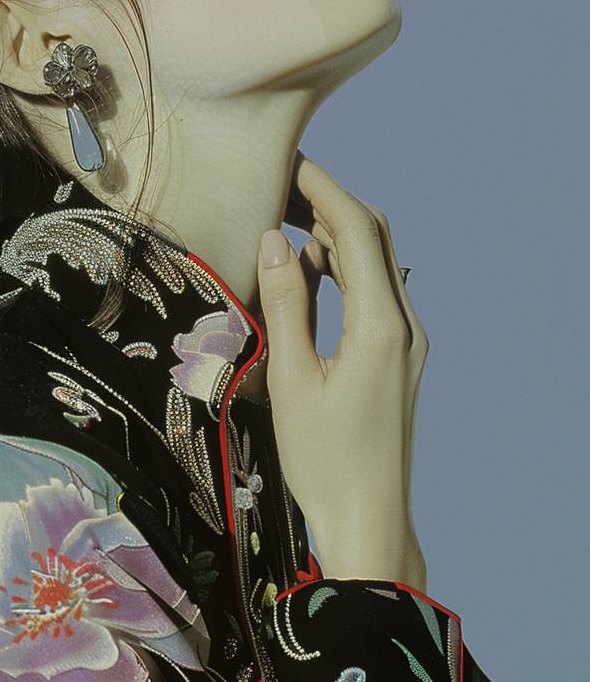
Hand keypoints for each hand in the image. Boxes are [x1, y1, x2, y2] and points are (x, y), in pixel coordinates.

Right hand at [258, 151, 428, 583]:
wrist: (369, 519)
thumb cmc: (323, 459)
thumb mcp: (290, 380)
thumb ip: (285, 305)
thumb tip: (274, 242)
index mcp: (381, 325)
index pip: (356, 231)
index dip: (322, 188)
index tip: (286, 163)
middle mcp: (405, 326)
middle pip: (374, 239)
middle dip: (328, 204)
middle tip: (277, 188)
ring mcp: (408, 343)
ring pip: (376, 266)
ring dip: (334, 238)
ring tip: (281, 225)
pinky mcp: (400, 360)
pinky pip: (375, 296)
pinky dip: (343, 273)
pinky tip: (307, 276)